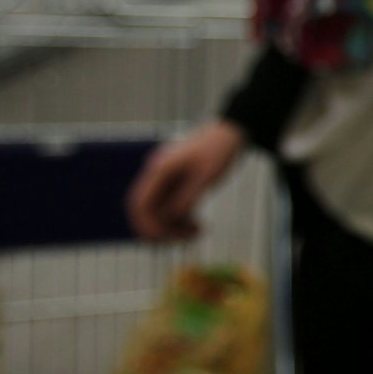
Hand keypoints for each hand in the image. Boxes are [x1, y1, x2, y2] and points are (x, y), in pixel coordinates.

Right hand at [127, 119, 243, 241]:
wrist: (231, 133)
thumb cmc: (220, 149)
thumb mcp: (207, 176)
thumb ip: (187, 198)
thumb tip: (170, 220)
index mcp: (160, 169)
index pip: (141, 203)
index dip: (148, 225)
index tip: (166, 240)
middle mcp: (157, 174)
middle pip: (146, 210)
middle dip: (161, 230)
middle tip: (185, 240)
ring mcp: (165, 180)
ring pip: (158, 212)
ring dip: (173, 227)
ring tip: (199, 232)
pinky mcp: (175, 185)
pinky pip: (170, 209)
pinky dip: (180, 220)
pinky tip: (198, 226)